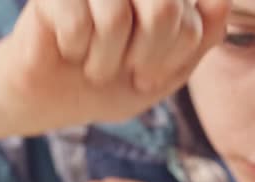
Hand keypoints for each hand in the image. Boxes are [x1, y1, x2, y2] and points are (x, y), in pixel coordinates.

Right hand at [0, 0, 228, 135]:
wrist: (53, 99)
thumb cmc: (113, 82)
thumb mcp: (168, 72)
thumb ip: (201, 37)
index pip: (194, 19)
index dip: (173, 58)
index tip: (147, 75)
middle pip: (164, 9)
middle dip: (146, 57)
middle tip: (127, 71)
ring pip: (117, 14)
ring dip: (106, 60)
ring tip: (94, 66)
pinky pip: (78, 20)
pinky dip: (75, 49)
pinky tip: (69, 50)